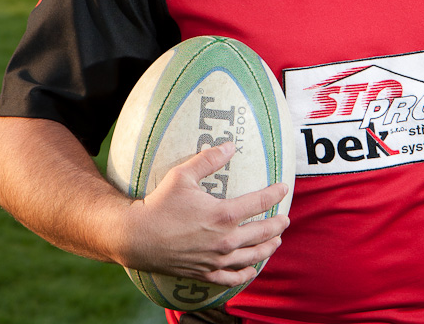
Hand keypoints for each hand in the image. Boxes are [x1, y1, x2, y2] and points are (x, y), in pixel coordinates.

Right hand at [120, 141, 289, 286]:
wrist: (137, 237)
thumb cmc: (160, 203)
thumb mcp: (183, 175)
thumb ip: (209, 159)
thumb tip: (230, 145)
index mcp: (223, 214)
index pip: (259, 202)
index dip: (274, 194)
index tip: (284, 188)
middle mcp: (224, 240)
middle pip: (262, 232)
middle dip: (277, 225)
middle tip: (285, 219)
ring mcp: (216, 260)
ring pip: (251, 256)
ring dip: (267, 248)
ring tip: (276, 242)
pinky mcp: (204, 273)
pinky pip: (231, 278)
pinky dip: (245, 274)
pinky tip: (252, 270)